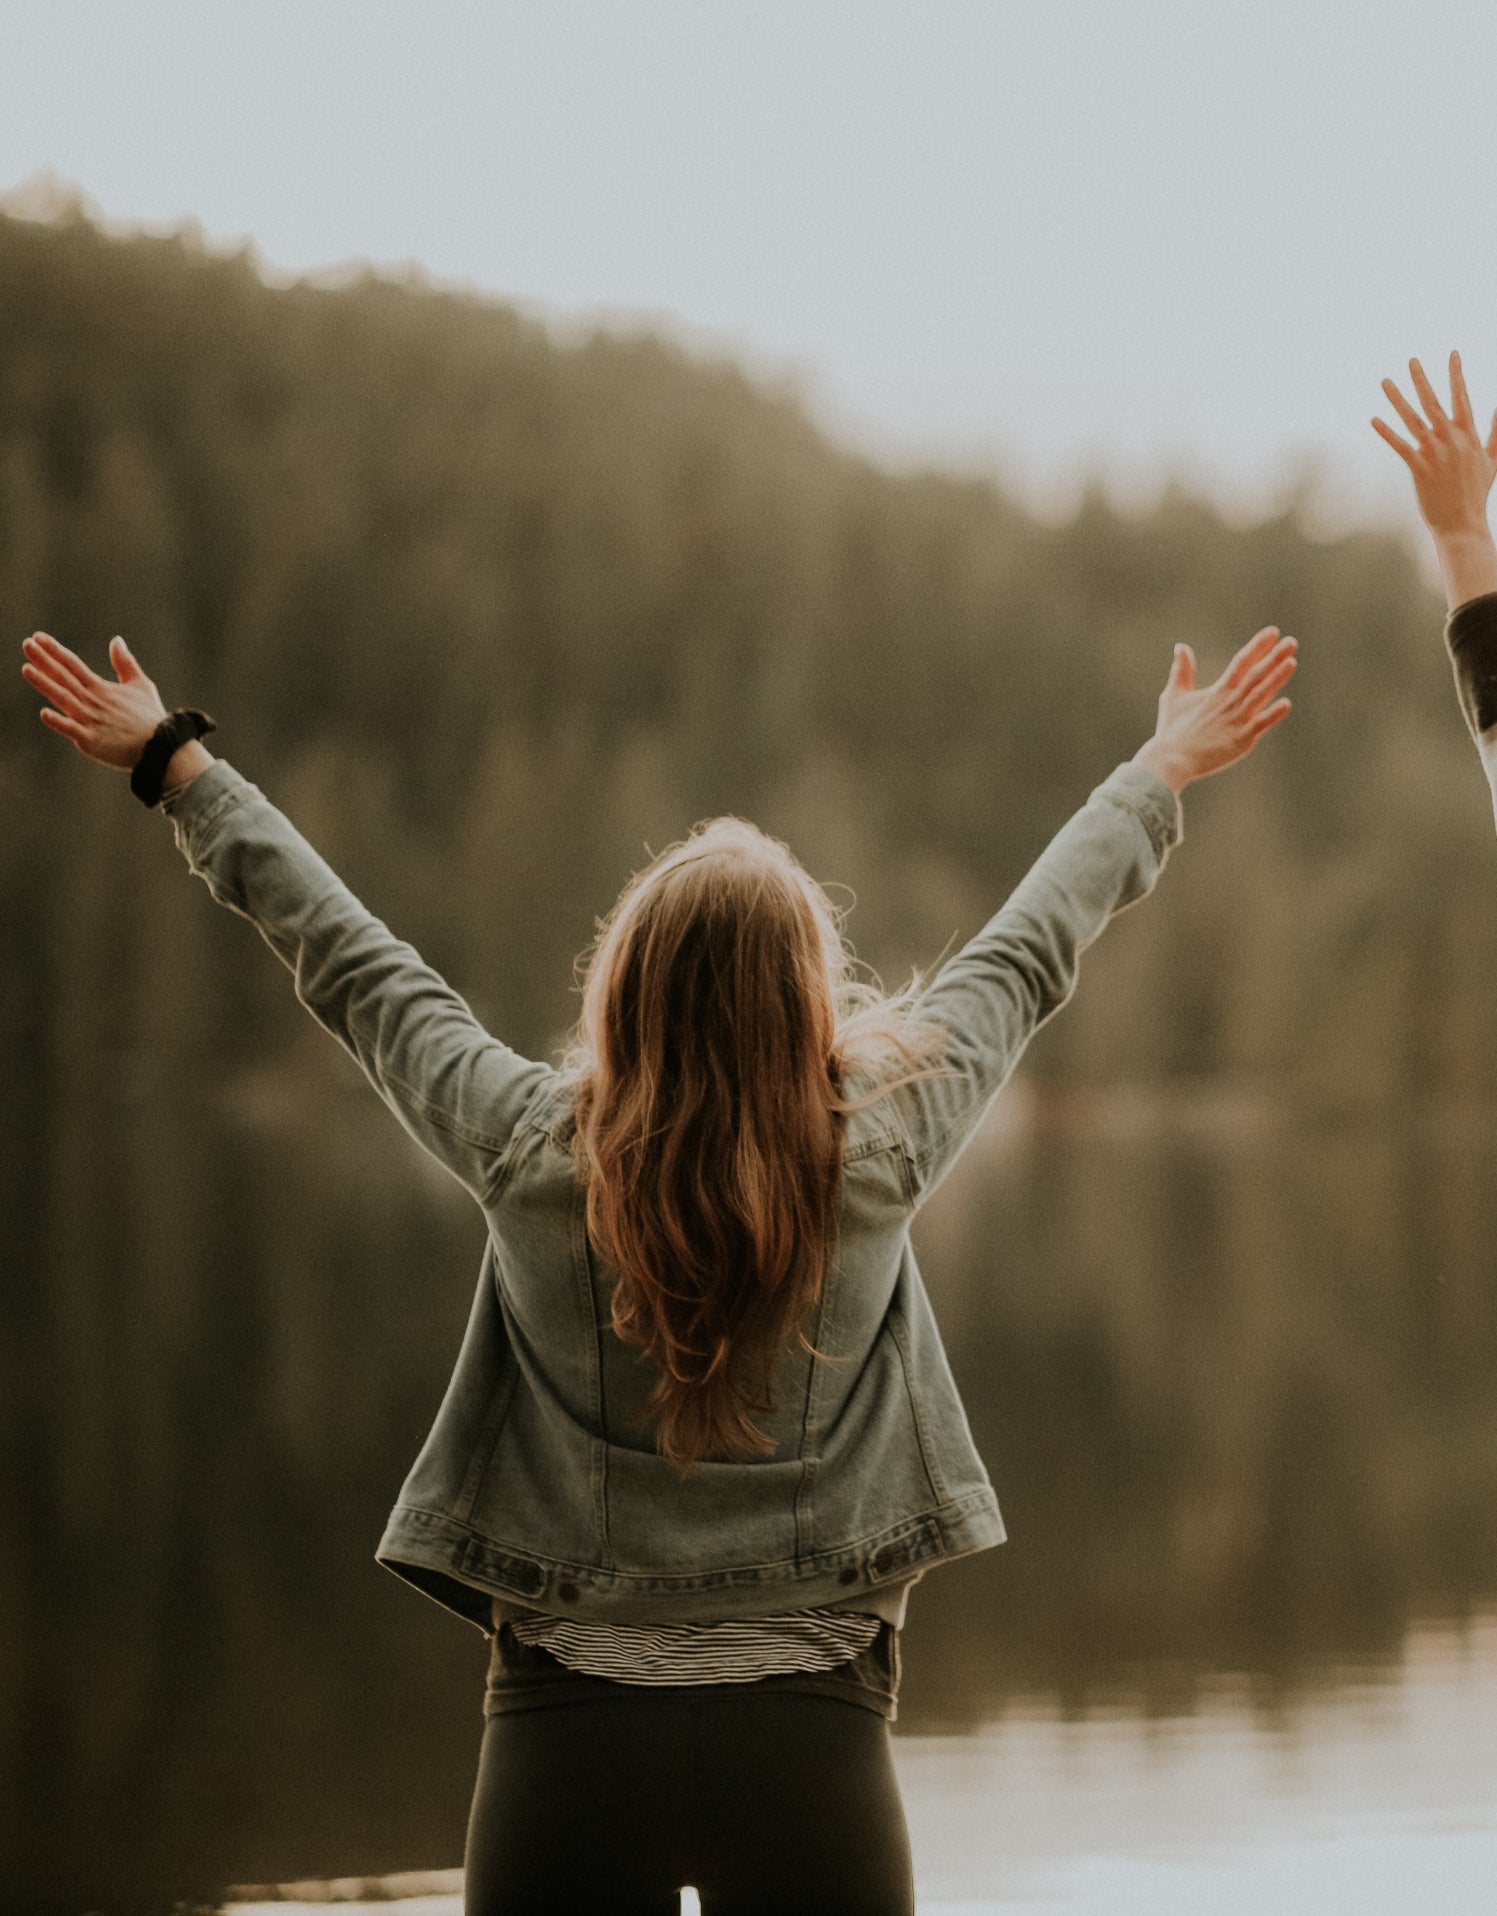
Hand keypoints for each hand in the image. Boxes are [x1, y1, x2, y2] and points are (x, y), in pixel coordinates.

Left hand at [20, 631, 167, 768]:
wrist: (161, 747)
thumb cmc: (150, 718)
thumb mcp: (141, 685)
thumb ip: (125, 663)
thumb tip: (116, 640)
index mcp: (101, 688)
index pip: (73, 665)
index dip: (55, 650)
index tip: (38, 637)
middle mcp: (92, 701)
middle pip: (64, 677)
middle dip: (44, 660)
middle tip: (26, 644)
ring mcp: (90, 721)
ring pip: (63, 698)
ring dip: (44, 684)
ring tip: (26, 669)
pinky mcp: (92, 740)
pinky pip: (72, 730)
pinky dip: (59, 722)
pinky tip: (44, 713)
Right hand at [1132, 627, 1295, 793]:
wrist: (1170, 760)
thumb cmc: (1172, 731)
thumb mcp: (1173, 696)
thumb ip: (1181, 671)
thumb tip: (1181, 647)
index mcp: (1218, 691)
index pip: (1241, 662)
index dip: (1258, 646)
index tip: (1273, 632)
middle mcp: (1230, 702)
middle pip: (1255, 675)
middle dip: (1274, 658)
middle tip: (1291, 642)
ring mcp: (1237, 721)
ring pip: (1261, 695)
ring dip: (1276, 678)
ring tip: (1291, 662)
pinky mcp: (1240, 740)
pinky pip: (1259, 725)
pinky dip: (1272, 715)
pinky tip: (1286, 704)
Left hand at [1373, 351, 1496, 539]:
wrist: (1463, 523)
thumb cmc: (1476, 493)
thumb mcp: (1493, 460)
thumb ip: (1496, 433)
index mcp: (1469, 435)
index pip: (1462, 398)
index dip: (1457, 375)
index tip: (1453, 354)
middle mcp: (1452, 440)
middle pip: (1434, 403)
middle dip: (1422, 380)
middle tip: (1411, 360)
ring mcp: (1435, 453)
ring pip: (1413, 419)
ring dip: (1398, 399)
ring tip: (1385, 381)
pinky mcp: (1420, 468)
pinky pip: (1401, 445)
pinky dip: (1387, 432)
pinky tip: (1374, 419)